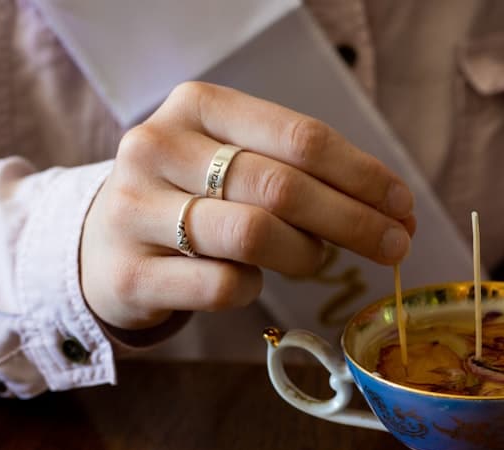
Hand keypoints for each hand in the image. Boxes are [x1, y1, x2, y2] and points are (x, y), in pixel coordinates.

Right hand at [81, 82, 415, 331]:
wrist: (101, 243)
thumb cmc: (192, 197)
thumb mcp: (237, 162)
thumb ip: (306, 174)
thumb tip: (395, 211)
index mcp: (198, 107)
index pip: (301, 139)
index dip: (364, 176)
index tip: (403, 207)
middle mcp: (159, 148)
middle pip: (284, 187)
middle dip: (354, 221)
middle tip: (395, 246)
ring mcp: (137, 210)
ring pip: (255, 234)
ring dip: (306, 255)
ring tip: (314, 260)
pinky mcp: (130, 272)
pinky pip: (223, 286)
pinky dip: (252, 288)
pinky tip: (248, 279)